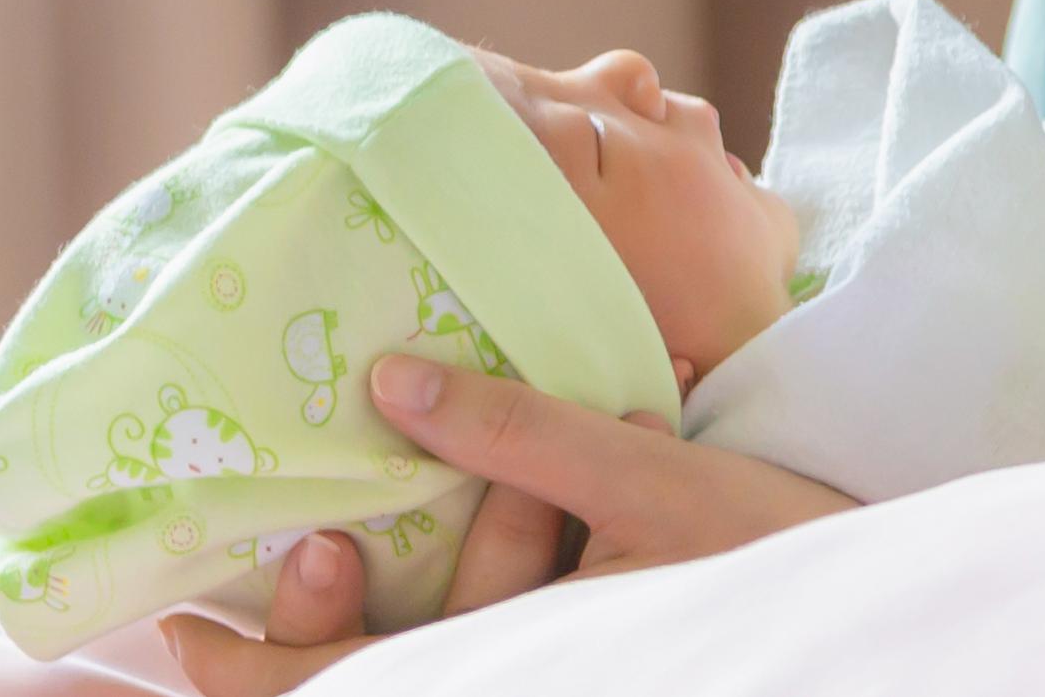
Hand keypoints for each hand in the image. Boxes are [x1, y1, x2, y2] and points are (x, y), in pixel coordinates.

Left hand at [160, 351, 853, 694]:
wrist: (868, 608)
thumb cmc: (769, 541)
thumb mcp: (643, 475)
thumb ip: (518, 431)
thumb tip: (390, 379)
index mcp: (521, 657)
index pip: (345, 687)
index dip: (249, 669)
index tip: (176, 625)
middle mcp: (520, 675)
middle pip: (366, 690)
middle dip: (298, 637)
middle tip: (249, 576)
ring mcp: (544, 671)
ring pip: (418, 670)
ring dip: (360, 624)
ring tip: (316, 561)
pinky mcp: (577, 655)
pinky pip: (471, 651)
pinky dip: (424, 619)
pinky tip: (405, 575)